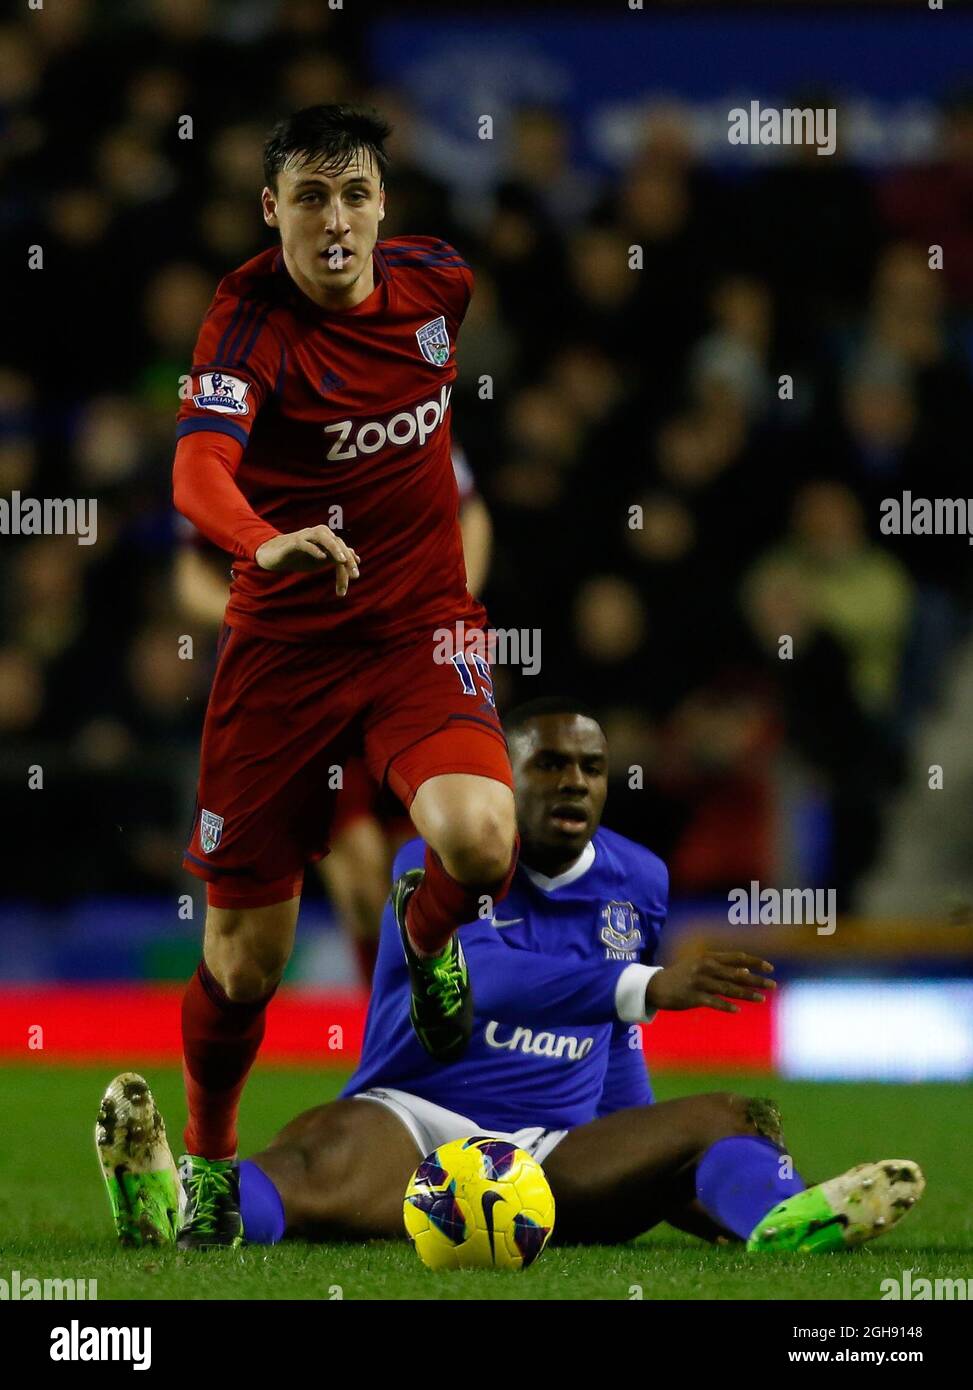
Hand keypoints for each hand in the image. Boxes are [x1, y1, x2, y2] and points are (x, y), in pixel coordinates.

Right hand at [255, 526, 360, 594]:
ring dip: (334, 548)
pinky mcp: (293, 542)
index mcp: (327, 539)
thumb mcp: (321, 560)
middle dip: (347, 558)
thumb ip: (336, 557)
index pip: (343, 549)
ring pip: (323, 537)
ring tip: (342, 560)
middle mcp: (318, 534)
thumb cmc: (300, 557)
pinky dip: (314, 549)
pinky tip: (322, 558)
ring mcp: (305, 536)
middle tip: (354, 575)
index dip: (350, 563)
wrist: (275, 556)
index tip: (355, 577)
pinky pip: (304, 543)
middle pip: (337, 542)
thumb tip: (356, 557)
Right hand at [645, 952, 775, 1013]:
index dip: (755, 962)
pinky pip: (713, 1002)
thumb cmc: (683, 975)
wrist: (656, 986)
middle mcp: (705, 967)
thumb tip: (746, 971)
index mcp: (709, 957)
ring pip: (727, 989)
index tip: (770, 968)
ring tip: (761, 999)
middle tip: (773, 985)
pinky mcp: (692, 997)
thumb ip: (722, 968)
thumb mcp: (701, 966)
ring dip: (746, 994)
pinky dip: (725, 1006)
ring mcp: (699, 982)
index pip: (737, 957)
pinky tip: (737, 1010)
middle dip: (756, 979)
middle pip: (736, 973)